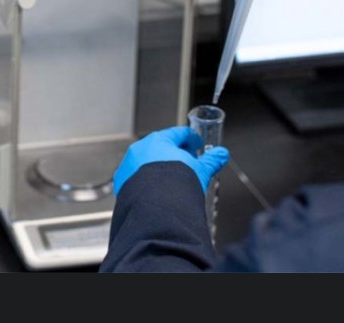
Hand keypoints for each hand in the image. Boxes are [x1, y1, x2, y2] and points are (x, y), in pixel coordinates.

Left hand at [113, 127, 229, 194]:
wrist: (156, 209)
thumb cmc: (176, 185)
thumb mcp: (200, 170)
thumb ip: (211, 160)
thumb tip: (222, 154)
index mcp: (159, 140)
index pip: (177, 133)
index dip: (190, 138)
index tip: (196, 143)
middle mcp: (140, 149)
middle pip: (160, 146)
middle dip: (174, 153)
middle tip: (186, 162)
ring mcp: (128, 166)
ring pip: (146, 162)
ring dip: (159, 168)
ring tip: (172, 180)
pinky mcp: (122, 184)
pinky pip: (136, 178)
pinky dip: (147, 181)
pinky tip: (158, 191)